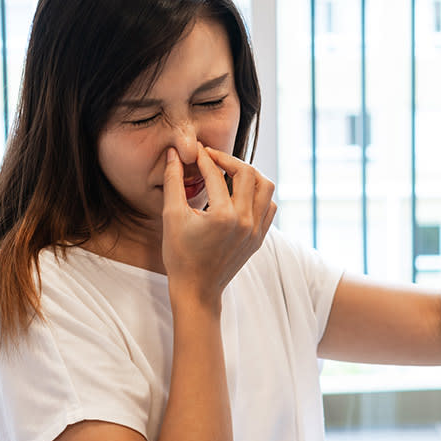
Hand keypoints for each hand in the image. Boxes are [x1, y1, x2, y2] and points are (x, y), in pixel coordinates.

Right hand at [160, 147, 277, 306]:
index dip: (204, 158)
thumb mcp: (171, 216)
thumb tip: (175, 154)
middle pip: (247, 173)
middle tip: (212, 158)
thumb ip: (173, 182)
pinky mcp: (259, 238)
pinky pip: (269, 206)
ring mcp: (256, 230)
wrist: (197, 290)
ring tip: (230, 172)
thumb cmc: (180, 256)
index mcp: (223, 216)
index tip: (196, 151)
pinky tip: (241, 193)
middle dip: (228, 160)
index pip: (216, 174)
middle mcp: (245, 221)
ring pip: (265, 187)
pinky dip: (258, 194)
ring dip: (249, 174)